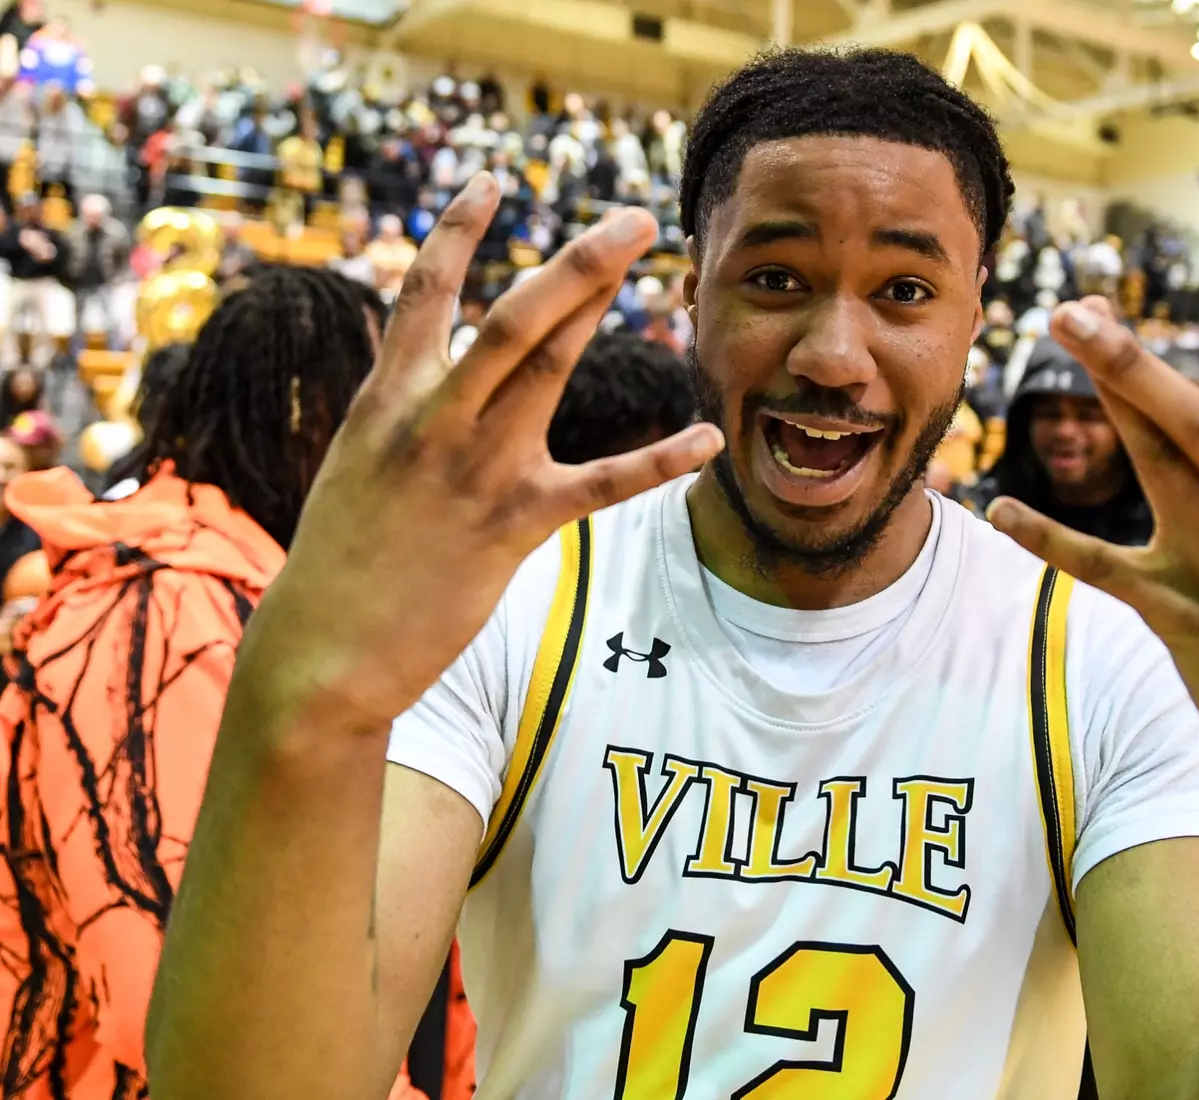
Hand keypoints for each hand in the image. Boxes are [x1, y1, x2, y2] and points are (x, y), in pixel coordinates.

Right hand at [235, 174, 722, 727]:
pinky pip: (600, 485)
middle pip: (511, 317)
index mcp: (386, 399)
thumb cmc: (341, 561)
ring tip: (646, 259)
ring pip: (546, 366)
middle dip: (572, 261)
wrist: (321, 650)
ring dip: (599, 306)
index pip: (421, 292)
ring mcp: (474, 469)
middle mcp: (430, 419)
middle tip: (629, 219)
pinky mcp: (512, 525)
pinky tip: (707, 439)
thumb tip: (426, 372)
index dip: (456, 231)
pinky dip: (658, 461)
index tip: (489, 181)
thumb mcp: (355, 464)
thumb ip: (398, 412)